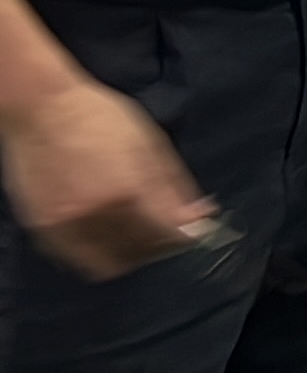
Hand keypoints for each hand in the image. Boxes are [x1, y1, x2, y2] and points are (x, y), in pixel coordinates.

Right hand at [0, 76, 215, 280]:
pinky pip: (73, 259)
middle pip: (138, 255)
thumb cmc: (100, 117)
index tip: (192, 232)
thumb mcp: (151, 143)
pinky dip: (93, 253)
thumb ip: (176, 186)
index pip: (167, 236)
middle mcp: (96, 214)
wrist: (41, 107)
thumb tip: (200, 217)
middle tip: (162, 233)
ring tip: (132, 235)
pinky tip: (101, 233)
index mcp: (129, 190)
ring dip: (125, 256)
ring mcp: (64, 225)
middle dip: (157, 248)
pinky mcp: (41, 228)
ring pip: (105, 265)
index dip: (185, 238)